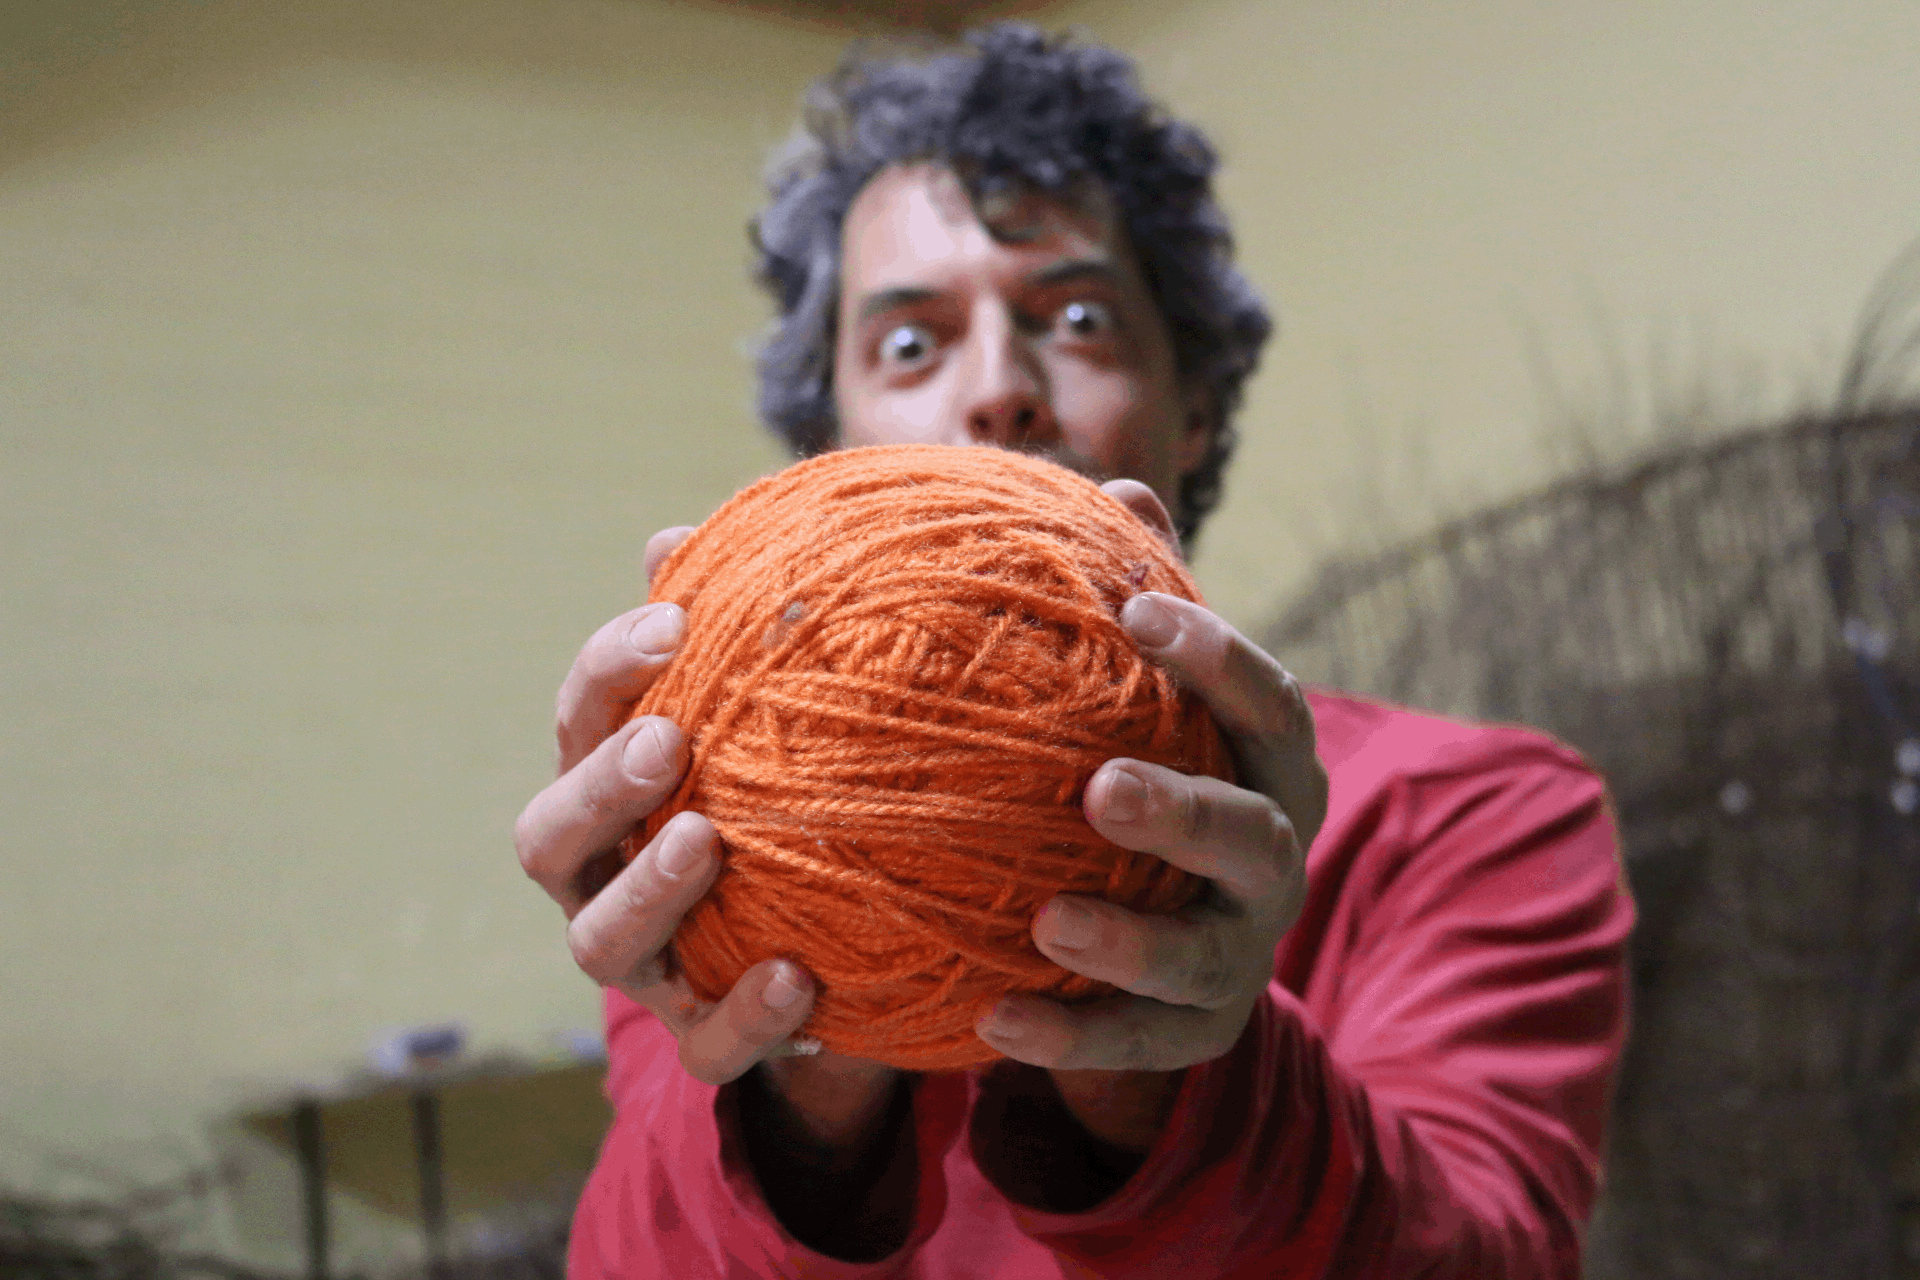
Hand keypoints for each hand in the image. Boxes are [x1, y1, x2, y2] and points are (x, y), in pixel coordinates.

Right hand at [514, 525, 898, 1131]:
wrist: (836, 945)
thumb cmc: (778, 795)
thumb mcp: (762, 717)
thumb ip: (727, 639)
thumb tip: (679, 534)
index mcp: (607, 789)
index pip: (579, 721)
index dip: (611, 669)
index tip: (675, 619)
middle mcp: (601, 877)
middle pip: (550, 836)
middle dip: (598, 784)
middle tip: (666, 739)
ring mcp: (643, 964)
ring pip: (602, 943)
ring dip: (647, 889)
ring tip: (705, 838)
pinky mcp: (700, 1034)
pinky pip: (705, 1042)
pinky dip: (742, 1012)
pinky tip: (798, 975)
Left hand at [972, 481, 1328, 1151]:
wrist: (1183, 938)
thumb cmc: (1164, 777)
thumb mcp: (1162, 703)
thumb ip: (1147, 603)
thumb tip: (1119, 484)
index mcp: (1269, 764)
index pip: (1267, 701)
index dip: (1216, 656)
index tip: (1139, 612)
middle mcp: (1274, 856)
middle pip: (1251, 831)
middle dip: (1186, 811)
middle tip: (1099, 790)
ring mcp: (1241, 951)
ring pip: (1204, 953)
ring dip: (1130, 940)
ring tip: (1049, 921)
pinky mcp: (1195, 1030)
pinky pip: (1135, 1042)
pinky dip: (1071, 1038)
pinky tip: (994, 1022)